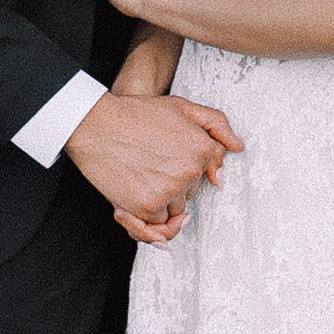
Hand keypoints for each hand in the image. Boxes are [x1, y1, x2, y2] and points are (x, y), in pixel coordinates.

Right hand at [65, 87, 240, 237]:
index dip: (187, 165)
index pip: (210, 171)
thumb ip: (216, 124)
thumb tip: (237, 147)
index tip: (170, 161)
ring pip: (174, 210)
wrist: (96, 124)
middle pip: (191, 192)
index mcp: (201, 148)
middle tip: (149, 164)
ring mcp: (169, 191)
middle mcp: (190, 172)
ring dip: (159, 201)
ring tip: (139, 180)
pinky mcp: (148, 207)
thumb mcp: (182, 107)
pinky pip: (156, 226)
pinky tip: (132, 204)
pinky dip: (146, 220)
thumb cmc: (136, 114)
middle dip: (174, 183)